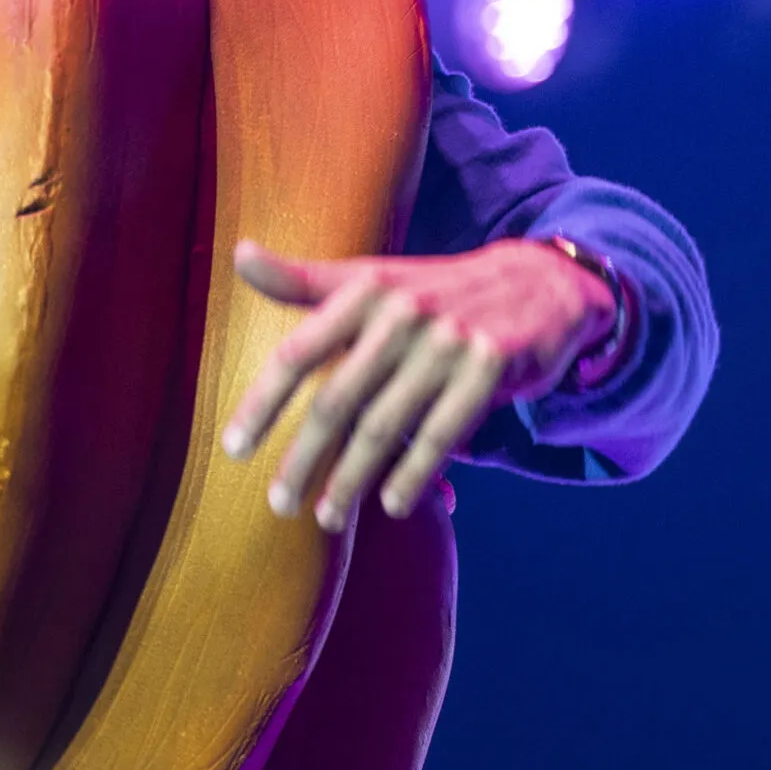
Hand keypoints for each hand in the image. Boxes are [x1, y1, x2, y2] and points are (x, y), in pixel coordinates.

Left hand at [219, 238, 617, 529]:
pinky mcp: (491, 366)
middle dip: (303, 458)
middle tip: (278, 503)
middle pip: (337, 400)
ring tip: (326, 516)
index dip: (263, 403)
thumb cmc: (432, 291)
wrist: (537, 281)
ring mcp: (449, 340)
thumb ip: (302, 279)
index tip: (233, 449)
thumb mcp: (369, 277)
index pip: (299, 353)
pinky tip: (390, 504)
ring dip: (352, 478)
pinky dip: (414, 473)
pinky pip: (443, 433)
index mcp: (363, 289)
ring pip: (385, 425)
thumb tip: (238, 253)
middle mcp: (402, 312)